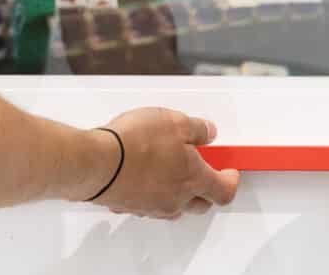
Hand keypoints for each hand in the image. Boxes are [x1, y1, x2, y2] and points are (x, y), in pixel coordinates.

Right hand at [89, 108, 239, 218]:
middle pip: (201, 204)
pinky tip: (144, 175)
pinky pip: (148, 204)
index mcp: (193, 179)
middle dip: (207, 189)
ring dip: (178, 192)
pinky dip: (151, 192)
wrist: (96, 163)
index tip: (231, 172)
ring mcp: (151, 206)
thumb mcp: (175, 122)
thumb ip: (197, 129)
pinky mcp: (129, 206)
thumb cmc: (134, 144)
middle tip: (204, 170)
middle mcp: (175, 199)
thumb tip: (208, 132)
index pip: (224, 191)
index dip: (231, 181)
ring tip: (171, 169)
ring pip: (174, 206)